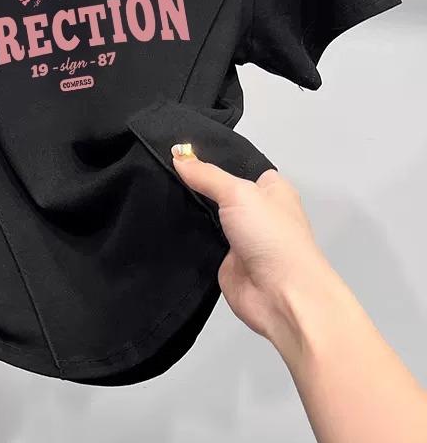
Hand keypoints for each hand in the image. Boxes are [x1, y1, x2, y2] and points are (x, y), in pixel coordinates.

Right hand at [170, 145, 331, 342]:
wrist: (281, 296)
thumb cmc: (275, 239)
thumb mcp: (238, 193)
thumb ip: (206, 175)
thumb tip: (179, 155)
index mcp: (271, 188)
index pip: (237, 164)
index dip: (211, 156)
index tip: (179, 147)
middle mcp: (256, 210)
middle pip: (218, 189)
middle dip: (196, 183)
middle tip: (164, 168)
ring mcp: (240, 236)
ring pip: (207, 214)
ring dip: (190, 209)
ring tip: (161, 191)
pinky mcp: (224, 259)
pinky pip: (200, 239)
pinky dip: (187, 233)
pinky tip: (167, 222)